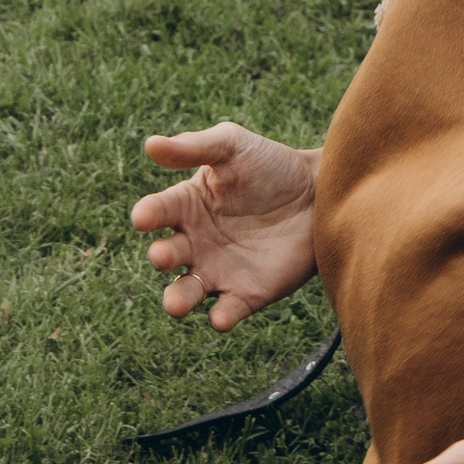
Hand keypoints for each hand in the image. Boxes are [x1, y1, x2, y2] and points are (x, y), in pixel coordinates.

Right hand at [129, 125, 319, 327]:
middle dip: (161, 258)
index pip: (158, 211)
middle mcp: (194, 243)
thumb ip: (193, 147)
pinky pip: (228, 310)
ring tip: (175, 304)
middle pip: (167, 256)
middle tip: (161, 256)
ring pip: (188, 291)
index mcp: (186, 206)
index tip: (142, 217)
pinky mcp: (247, 293)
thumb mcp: (232, 146)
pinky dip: (221, 317)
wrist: (322, 193)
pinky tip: (220, 319)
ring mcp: (218, 270)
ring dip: (179, 299)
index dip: (148, 214)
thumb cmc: (272, 165)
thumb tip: (150, 144)